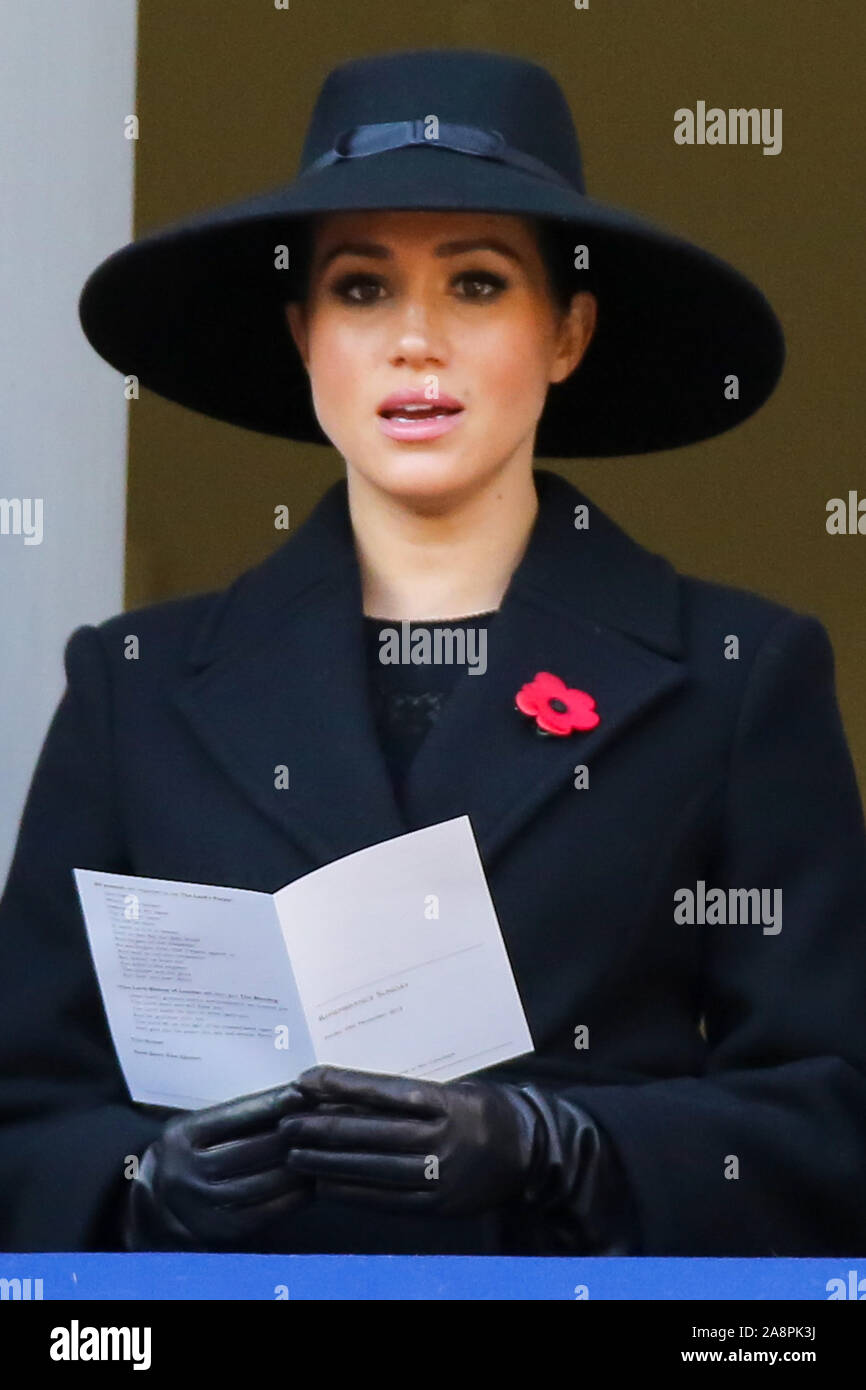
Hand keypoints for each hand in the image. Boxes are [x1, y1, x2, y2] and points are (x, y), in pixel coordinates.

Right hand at [124, 1082, 313, 1249]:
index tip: (304, 1093)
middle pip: (253, 1148)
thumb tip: (290, 1097)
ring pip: (262, 1181)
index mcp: (181, 1136)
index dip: (274, 1103)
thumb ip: (234, 1117)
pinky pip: (264, 1213)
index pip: (236, 1114)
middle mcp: (186, 1170)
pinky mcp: (218, 1233)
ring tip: (323, 1151)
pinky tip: (310, 1185)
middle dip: (293, 1134)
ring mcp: (201, 1205)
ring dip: (298, 1166)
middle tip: (323, 1121)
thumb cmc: (187, 1157)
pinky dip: (291, 1198)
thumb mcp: (195, 1129)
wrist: (152, 1208)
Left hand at [280, 1065, 539, 1215]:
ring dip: (328, 1161)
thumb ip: (409, 1094)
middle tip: (287, 1121)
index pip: (382, 1092)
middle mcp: (442, 1138)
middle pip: (370, 1132)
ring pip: (372, 1167)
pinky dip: (352, 1191)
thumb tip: (348, 1092)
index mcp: (446, 1102)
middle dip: (322, 1126)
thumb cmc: (483, 1110)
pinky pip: (386, 1199)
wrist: (530, 1153)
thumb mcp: (454, 1089)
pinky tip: (325, 1183)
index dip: (340, 1086)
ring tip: (296, 1153)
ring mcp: (441, 1175)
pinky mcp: (438, 1206)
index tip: (304, 1080)